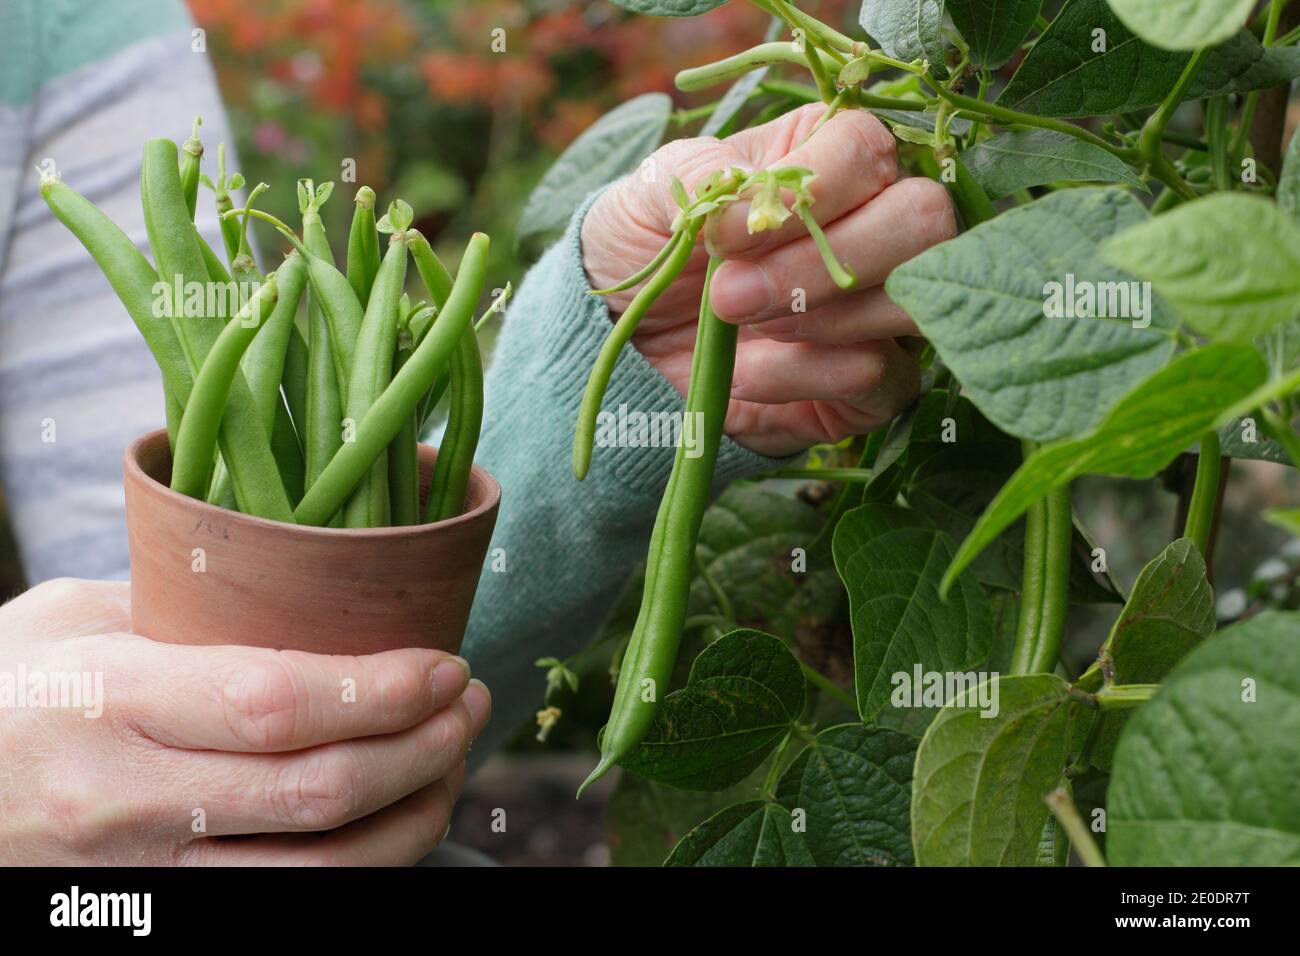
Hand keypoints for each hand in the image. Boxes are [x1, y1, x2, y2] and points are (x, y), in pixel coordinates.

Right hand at [0, 578, 489, 864]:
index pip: (274, 705)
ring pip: (318, 871)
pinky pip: (288, 905)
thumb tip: (314, 593)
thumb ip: (188, 611)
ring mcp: (141, 877)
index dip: (380, 692)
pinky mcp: (159, 916)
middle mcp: (123, 800)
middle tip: (467, 702)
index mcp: (108, 702)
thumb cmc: (6, 686)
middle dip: (421, 748)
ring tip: (450, 758)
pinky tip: (395, 820)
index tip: (443, 665)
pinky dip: (364, 868)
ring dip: (413, 815)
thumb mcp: (74, 617)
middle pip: (316, 793)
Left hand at [581, 102, 955, 457]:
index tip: (722, 233)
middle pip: (923, 220)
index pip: (868, 148)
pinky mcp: (876, 381)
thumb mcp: (656, 195)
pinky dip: (802, 376)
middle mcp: (880, 225)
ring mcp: (886, 306)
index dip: (806, 192)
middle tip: (730, 294)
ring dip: (814, 318)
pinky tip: (744, 372)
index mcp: (833, 158)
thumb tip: (750, 195)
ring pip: (910, 300)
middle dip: (821, 263)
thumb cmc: (655, 244)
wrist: (633, 334)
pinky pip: (879, 377)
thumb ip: (704, 178)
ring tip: (734, 323)